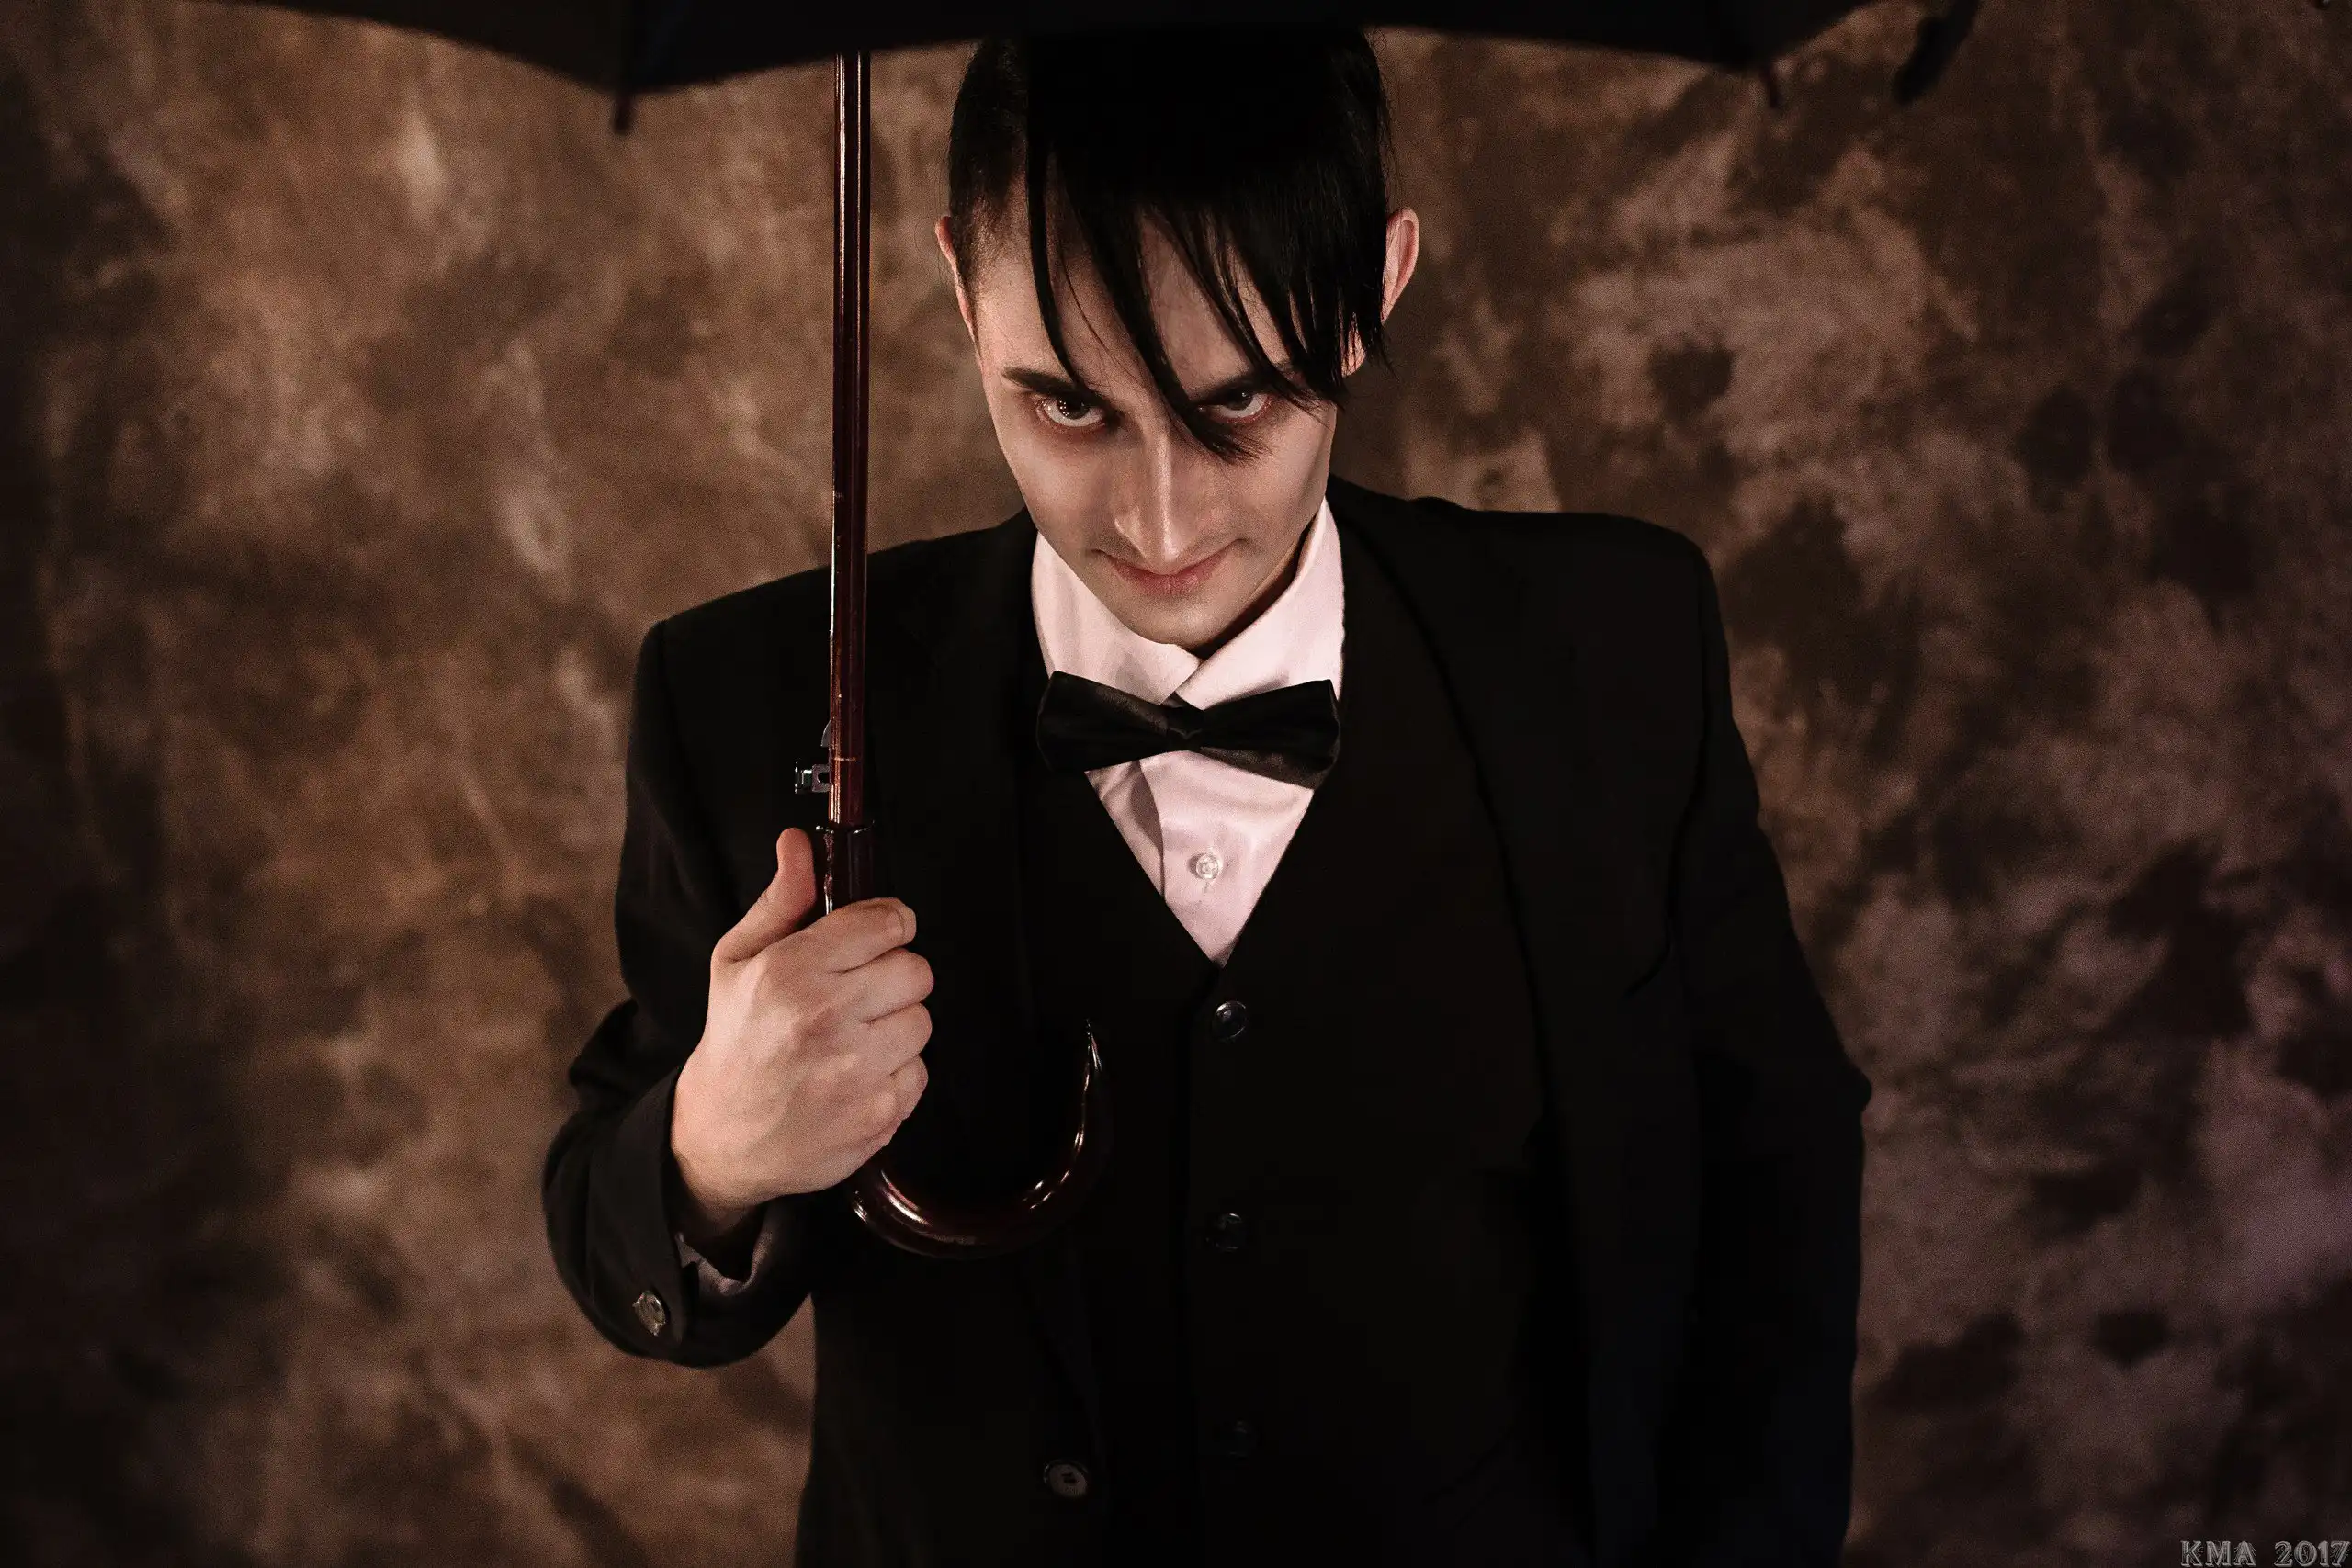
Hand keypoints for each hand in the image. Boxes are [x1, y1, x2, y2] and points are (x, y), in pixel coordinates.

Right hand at [670, 827, 933, 1234]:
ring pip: (923, 1021)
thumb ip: (782, 900)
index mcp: (791, 971)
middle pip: (916, 970)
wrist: (721, 1136)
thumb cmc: (735, 1041)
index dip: (888, 926)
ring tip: (854, 1037)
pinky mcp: (879, 1114)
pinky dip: (897, 1072)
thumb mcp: (738, 960)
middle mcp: (826, 1018)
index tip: (876, 937)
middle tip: (858, 994)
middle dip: (893, 977)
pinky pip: (920, 1071)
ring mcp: (856, 1071)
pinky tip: (857, 1074)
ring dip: (897, 1026)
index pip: (887, 922)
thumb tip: (799, 843)